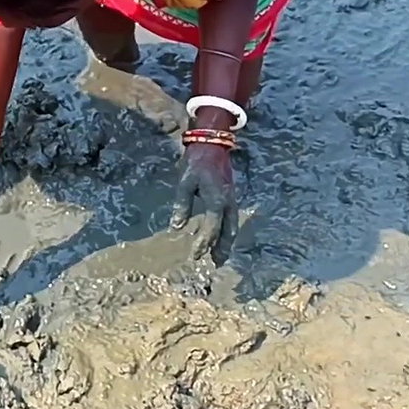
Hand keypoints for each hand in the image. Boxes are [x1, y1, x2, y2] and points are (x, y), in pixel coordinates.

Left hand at [169, 142, 238, 263]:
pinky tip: (221, 238)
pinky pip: (231, 219)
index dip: (204, 242)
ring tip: (220, 257)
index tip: (195, 255)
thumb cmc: (196, 162)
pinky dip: (227, 232)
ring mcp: (232, 199)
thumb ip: (182, 205)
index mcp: (217, 199)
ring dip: (227, 242)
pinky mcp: (230, 196)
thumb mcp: (185, 182)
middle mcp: (228, 202)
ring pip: (232, 226)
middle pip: (228, 230)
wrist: (211, 144)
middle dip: (222, 248)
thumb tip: (176, 227)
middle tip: (216, 264)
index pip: (212, 226)